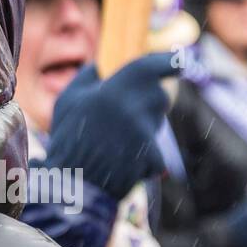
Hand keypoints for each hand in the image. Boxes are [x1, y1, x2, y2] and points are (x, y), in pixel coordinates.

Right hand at [44, 53, 178, 200]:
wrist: (71, 185)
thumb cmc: (67, 140)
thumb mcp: (68, 101)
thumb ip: (86, 77)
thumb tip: (100, 66)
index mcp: (117, 88)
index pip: (153, 66)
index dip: (168, 62)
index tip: (179, 60)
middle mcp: (136, 107)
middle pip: (160, 97)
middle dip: (150, 102)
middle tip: (129, 115)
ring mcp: (147, 134)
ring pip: (156, 125)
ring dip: (144, 131)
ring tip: (116, 146)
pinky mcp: (154, 158)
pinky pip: (156, 155)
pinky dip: (144, 161)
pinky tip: (123, 167)